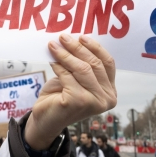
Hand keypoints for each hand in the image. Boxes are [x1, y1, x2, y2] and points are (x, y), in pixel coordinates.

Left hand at [24, 34, 116, 149]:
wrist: (45, 120)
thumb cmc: (60, 97)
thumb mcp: (74, 78)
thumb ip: (79, 63)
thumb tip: (73, 40)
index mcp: (110, 92)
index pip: (108, 64)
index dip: (95, 47)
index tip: (81, 36)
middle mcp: (106, 98)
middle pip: (94, 64)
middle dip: (77, 48)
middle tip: (63, 37)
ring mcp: (94, 102)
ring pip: (82, 68)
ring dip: (65, 54)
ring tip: (53, 45)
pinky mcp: (78, 101)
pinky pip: (68, 76)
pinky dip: (58, 66)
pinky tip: (52, 60)